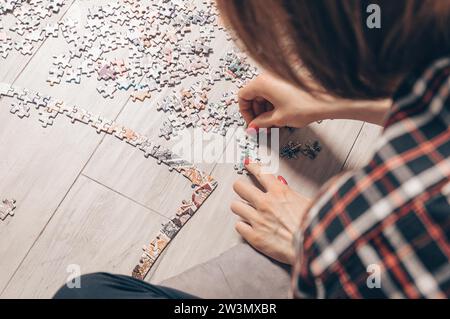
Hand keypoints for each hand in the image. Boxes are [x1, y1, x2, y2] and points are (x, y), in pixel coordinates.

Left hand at [231, 163, 311, 264]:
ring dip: (240, 208)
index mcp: (280, 192)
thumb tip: (283, 186)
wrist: (313, 247)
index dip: (252, 166)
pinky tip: (250, 228)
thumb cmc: (315, 226)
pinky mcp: (254, 237)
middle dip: (240, 187)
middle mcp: (265, 203)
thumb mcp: (308, 202)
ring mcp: (258, 220)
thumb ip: (292, 193)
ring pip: (235, 206)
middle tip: (242, 190)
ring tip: (246, 211)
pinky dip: (243, 227)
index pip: (260, 172)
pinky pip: (238, 226)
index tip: (247, 164)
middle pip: (239, 186)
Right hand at [239, 72, 392, 127]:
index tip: (251, 123)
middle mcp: (269, 76)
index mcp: (262, 82)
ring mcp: (279, 76)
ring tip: (273, 123)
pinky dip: (274, 103)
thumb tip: (253, 126)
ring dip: (265, 109)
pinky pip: (274, 91)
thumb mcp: (278, 118)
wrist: (330, 99)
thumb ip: (261, 122)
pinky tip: (281, 115)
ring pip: (264, 93)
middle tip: (262, 126)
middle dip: (256, 111)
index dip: (244, 112)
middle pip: (253, 94)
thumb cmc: (306, 105)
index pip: (242, 96)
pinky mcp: (288, 79)